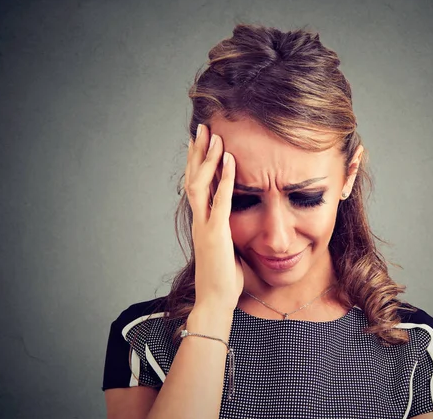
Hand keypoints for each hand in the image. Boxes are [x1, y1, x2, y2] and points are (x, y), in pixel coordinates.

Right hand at [184, 123, 243, 310]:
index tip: (201, 143)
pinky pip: (220, 201)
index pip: (197, 187)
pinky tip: (229, 160)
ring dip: (207, 159)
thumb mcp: (228, 250)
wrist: (215, 303)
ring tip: (214, 136)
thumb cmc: (224, 280)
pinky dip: (224, 179)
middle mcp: (199, 221)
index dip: (198, 164)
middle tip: (201, 129)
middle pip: (193, 179)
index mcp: (202, 224)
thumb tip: (239, 225)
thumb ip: (229, 234)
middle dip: (197, 153)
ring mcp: (204, 227)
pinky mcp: (215, 234)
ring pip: (200, 185)